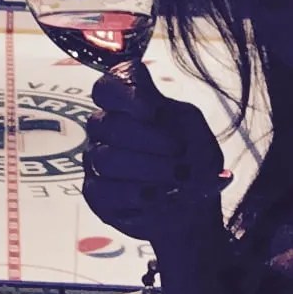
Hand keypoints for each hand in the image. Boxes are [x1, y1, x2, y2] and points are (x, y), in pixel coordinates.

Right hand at [82, 61, 227, 242]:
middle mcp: (106, 128)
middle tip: (179, 150)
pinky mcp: (96, 193)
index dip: (123, 93)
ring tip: (178, 178)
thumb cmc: (193, 161)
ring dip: (148, 169)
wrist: (195, 207)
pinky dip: (135, 195)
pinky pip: (102, 191)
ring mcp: (97, 160)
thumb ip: (179, 117)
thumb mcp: (197, 132)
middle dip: (148, 139)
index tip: (152, 110)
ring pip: (105, 159)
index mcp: (129, 104)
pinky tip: (158, 196)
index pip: (107, 87)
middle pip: (108, 124)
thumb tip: (161, 117)